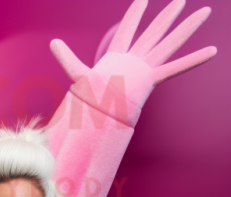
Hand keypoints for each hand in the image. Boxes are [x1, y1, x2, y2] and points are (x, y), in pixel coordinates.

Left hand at [51, 0, 215, 126]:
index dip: (135, 14)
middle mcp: (134, 59)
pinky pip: (175, 67)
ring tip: (203, 12)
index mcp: (118, 55)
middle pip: (154, 31)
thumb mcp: (76, 72)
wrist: (98, 116)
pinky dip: (192, 60)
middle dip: (167, 15)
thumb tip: (52, 42)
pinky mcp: (152, 79)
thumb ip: (66, 57)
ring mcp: (145, 68)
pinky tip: (211, 51)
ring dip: (185, 28)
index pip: (127, 29)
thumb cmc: (89, 98)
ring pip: (169, 43)